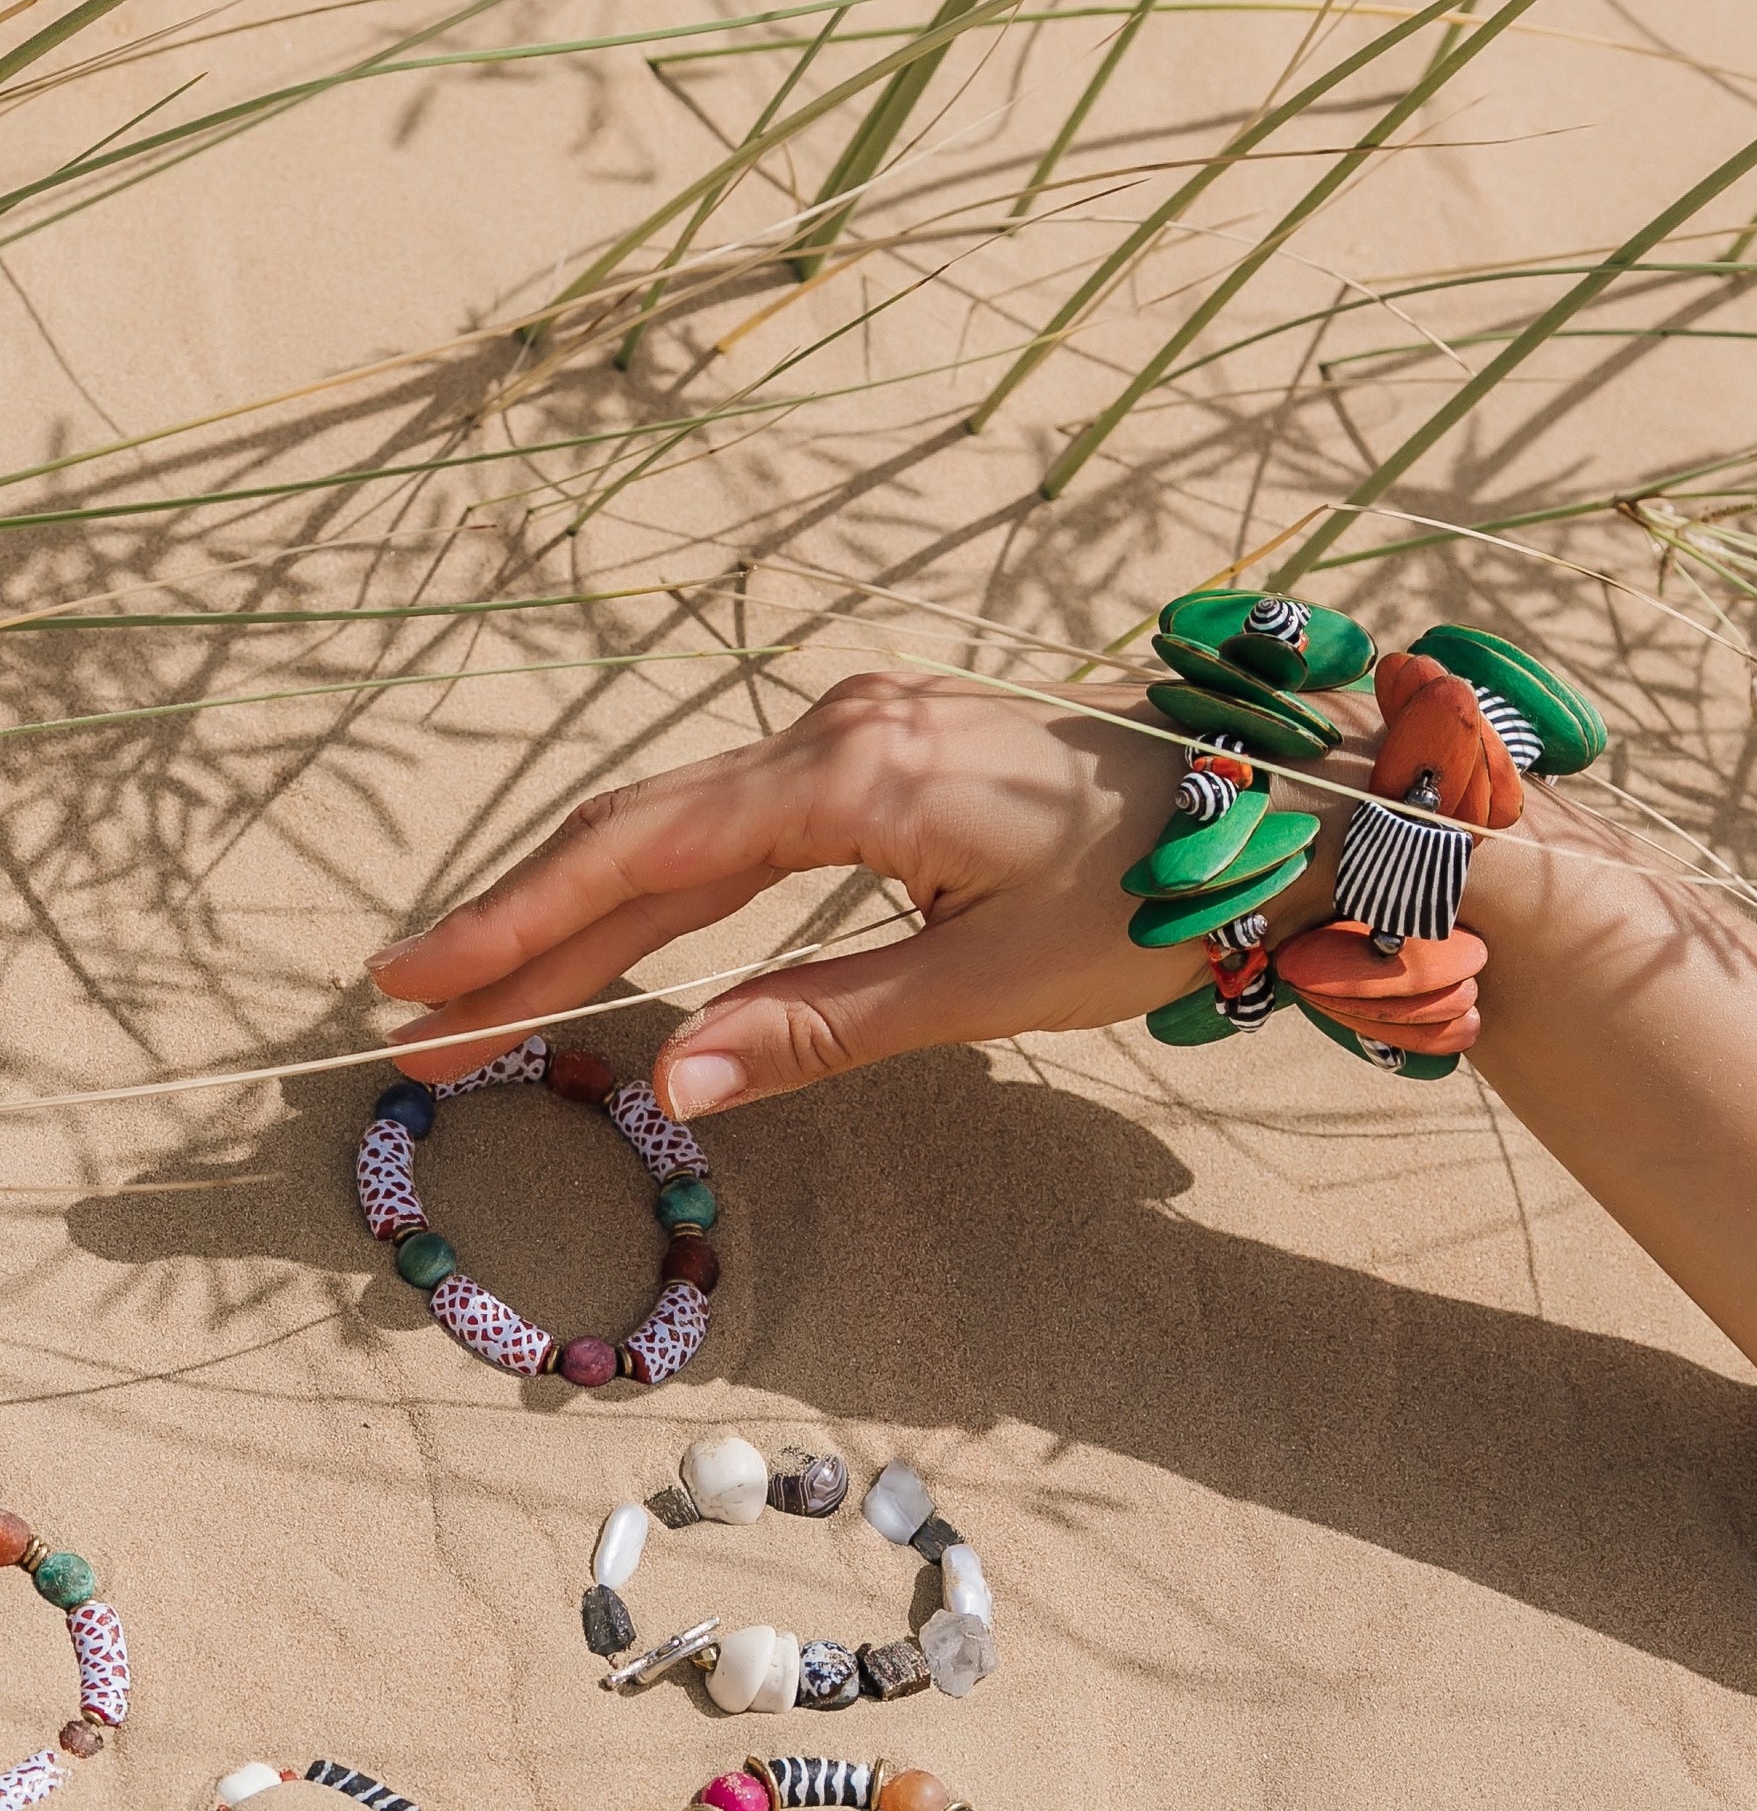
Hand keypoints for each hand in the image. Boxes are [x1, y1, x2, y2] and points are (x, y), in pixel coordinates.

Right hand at [365, 672, 1368, 1111]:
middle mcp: (839, 725)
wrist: (1288, 822)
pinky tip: (619, 935)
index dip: (520, 927)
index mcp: (854, 770)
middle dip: (522, 927)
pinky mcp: (887, 751)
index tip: (420, 990)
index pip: (643, 854)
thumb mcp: (988, 983)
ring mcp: (861, 728)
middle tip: (414, 1013)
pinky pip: (740, 821)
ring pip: (682, 825)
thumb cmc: (1157, 896)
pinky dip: (664, 885)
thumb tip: (677, 1085)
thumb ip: (821, 1024)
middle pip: (638, 833)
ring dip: (582, 909)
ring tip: (486, 985)